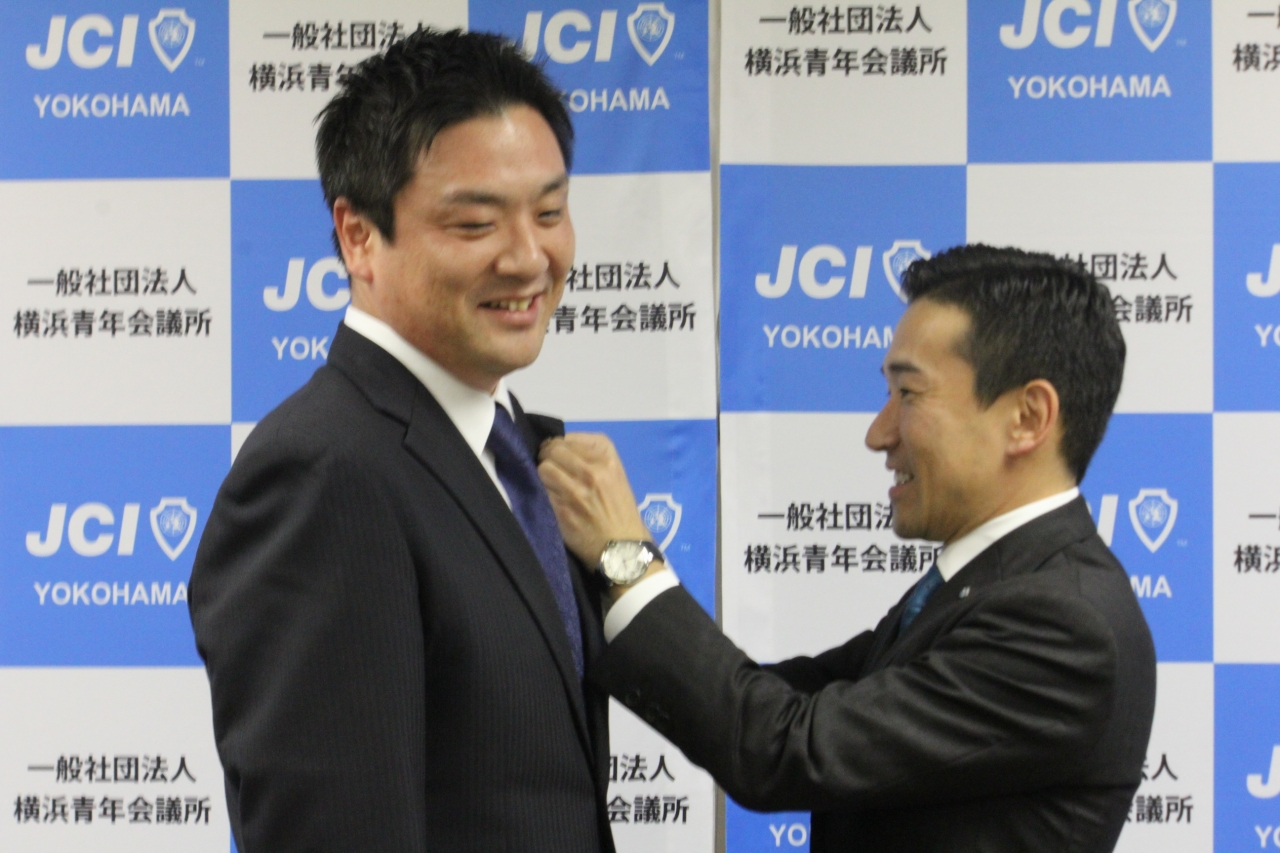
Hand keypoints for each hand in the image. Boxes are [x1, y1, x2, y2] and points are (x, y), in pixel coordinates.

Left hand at [538, 433, 652, 566]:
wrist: (624, 549)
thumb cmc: (622, 514)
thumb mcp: (617, 477)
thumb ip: (592, 459)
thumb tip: (559, 450)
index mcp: (608, 459)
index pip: (570, 438)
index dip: (560, 446)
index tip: (560, 455)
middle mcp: (591, 470)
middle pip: (553, 450)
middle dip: (548, 458)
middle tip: (550, 469)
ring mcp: (574, 490)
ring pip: (543, 468)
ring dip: (543, 476)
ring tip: (550, 485)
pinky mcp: (561, 508)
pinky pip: (541, 490)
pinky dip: (542, 493)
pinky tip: (550, 500)